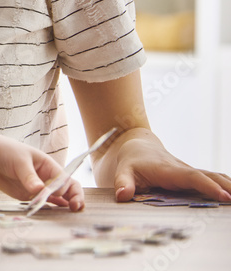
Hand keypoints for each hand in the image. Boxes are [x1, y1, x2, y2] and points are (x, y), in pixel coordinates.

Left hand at [0, 134, 84, 210]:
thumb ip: (29, 176)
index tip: (56, 193)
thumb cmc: (5, 151)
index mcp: (48, 165)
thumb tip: (39, 190)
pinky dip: (51, 209)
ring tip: (71, 212)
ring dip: (65, 205)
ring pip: (58, 198)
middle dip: (75, 196)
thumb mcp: (19, 161)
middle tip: (76, 207)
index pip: (63, 178)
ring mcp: (39, 188)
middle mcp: (46, 177)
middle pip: (67, 188)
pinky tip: (57, 214)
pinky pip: (43, 204)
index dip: (63, 187)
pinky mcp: (29, 196)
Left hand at [104, 129, 230, 201]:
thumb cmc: (131, 162)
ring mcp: (189, 172)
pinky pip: (212, 180)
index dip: (207, 186)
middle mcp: (182, 170)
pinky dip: (225, 185)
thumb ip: (123, 182)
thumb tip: (122, 195)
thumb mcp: (122, 171)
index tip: (223, 195)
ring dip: (229, 186)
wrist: (137, 147)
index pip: (191, 178)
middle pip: (209, 176)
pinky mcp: (192, 176)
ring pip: (213, 177)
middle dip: (226, 187)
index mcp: (167, 171)